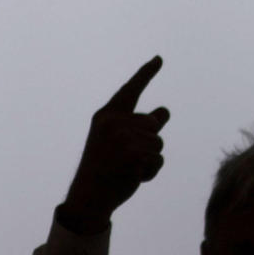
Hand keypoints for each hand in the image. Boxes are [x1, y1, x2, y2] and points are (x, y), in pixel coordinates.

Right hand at [60, 57, 169, 232]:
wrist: (89, 196)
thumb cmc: (104, 167)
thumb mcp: (116, 140)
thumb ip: (139, 124)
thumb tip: (165, 111)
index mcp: (106, 115)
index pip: (131, 90)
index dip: (146, 73)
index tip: (159, 58)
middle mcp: (114, 122)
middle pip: (154, 123)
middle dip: (149, 140)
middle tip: (126, 157)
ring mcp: (124, 138)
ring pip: (159, 143)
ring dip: (150, 158)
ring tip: (127, 167)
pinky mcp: (135, 156)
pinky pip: (158, 160)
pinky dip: (151, 172)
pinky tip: (133, 177)